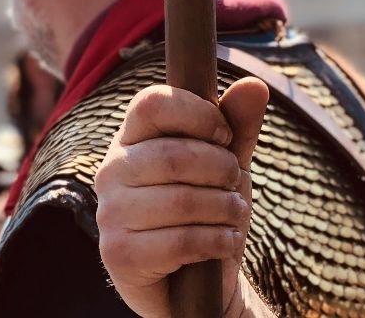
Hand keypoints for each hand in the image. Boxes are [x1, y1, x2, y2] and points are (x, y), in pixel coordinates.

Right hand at [96, 80, 269, 317]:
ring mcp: (110, 214)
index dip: (199, 114)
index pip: (152, 103)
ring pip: (182, 200)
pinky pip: (180, 240)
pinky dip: (217, 241)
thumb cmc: (206, 208)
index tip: (225, 137)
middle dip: (222, 170)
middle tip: (235, 185)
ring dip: (224, 208)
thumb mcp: (228, 163)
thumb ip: (239, 125)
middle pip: (174, 154)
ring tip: (233, 214)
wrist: (192, 281)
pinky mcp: (118, 254)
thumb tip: (254, 84)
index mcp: (132, 138)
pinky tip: (224, 242)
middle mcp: (112, 171)